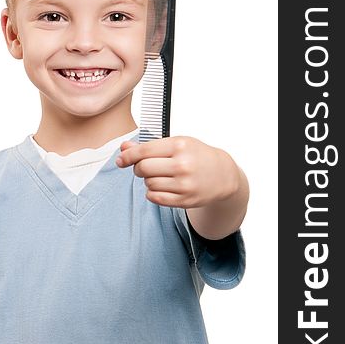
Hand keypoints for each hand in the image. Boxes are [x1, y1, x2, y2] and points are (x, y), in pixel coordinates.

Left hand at [116, 135, 240, 208]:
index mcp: (179, 146)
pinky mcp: (185, 200)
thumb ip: (149, 146)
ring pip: (149, 183)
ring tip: (160, 176)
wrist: (223, 175)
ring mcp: (184, 184)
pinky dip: (152, 193)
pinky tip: (161, 187)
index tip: (121, 159)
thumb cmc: (197, 156)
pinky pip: (155, 198)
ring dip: (148, 180)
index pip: (144, 151)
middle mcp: (182, 165)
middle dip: (138, 168)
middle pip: (143, 168)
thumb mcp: (177, 144)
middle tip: (144, 167)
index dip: (128, 156)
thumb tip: (124, 148)